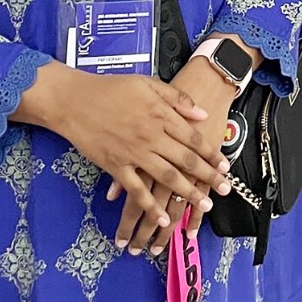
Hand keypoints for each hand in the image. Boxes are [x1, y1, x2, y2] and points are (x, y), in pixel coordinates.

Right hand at [12, 63, 231, 234]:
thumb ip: (176, 99)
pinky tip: (162, 219)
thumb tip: (202, 113)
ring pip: (166, 177)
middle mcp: (152, 137)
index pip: (194, 138)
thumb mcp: (148, 83)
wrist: (75, 100)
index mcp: (161, 116)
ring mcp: (134, 153)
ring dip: (187, 193)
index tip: (225, 166)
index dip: (211, 153)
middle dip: (208, 176)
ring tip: (204, 204)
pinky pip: (136, 190)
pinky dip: (150, 206)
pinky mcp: (116, 166)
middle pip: (186, 160)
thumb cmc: (112, 88)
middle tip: (225, 189)